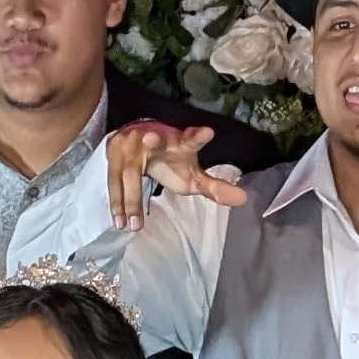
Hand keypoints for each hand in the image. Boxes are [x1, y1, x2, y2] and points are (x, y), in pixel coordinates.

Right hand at [104, 121, 249, 228]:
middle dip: (153, 140)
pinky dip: (118, 203)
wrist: (137, 143)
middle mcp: (156, 140)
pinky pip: (115, 183)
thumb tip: (244, 199)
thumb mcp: (192, 174)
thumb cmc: (170, 161)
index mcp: (180, 144)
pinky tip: (121, 223)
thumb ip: (213, 187)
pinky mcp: (114, 156)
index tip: (208, 132)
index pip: (191, 139)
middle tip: (150, 139)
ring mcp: (132, 146)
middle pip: (154, 142)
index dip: (198, 136)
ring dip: (131, 198)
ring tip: (135, 225)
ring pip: (130, 171)